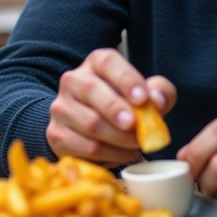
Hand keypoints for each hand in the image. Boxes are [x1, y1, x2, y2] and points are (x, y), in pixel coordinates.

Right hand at [47, 48, 176, 166]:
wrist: (93, 129)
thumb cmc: (125, 105)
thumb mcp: (147, 94)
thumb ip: (159, 92)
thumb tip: (157, 100)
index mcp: (96, 63)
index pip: (108, 62)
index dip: (126, 79)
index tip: (143, 99)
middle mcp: (73, 80)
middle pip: (91, 90)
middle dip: (116, 109)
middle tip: (135, 125)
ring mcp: (61, 107)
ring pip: (90, 122)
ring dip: (118, 138)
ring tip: (136, 144)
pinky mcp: (57, 134)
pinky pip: (86, 147)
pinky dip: (110, 154)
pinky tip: (123, 153)